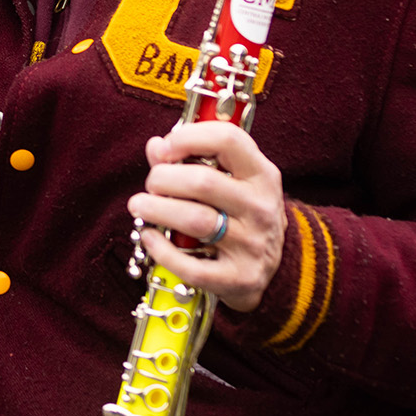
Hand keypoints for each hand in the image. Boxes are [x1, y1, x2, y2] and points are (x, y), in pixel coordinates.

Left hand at [128, 121, 285, 313]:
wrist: (276, 267)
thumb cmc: (241, 214)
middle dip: (163, 178)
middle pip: (203, 182)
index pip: (228, 140)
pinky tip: (150, 238)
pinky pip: (191, 266)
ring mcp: (252, 244)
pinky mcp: (238, 278)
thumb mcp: (232, 180)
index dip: (188, 138)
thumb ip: (192, 159)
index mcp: (261, 175)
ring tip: (140, 206)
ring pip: (195, 220)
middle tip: (151, 184)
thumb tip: (155, 147)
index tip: (165, 148)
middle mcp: (260, 207)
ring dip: (156, 210)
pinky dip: (162, 251)